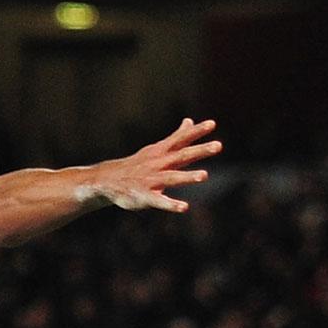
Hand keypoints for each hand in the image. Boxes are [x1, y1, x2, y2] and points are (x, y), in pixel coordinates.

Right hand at [98, 117, 220, 211]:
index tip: (212, 123)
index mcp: (162, 152)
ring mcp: (152, 179)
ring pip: (172, 177)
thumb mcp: (158, 148)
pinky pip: (160, 201)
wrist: (109, 180)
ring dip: (187, 176)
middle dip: (200, 150)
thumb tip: (190, 121)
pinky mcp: (145, 196)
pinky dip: (171, 204)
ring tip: (204, 175)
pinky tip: (184, 207)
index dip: (197, 131)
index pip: (181, 139)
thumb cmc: (139, 164)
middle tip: (218, 146)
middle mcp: (158, 163)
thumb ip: (177, 136)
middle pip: (182, 155)